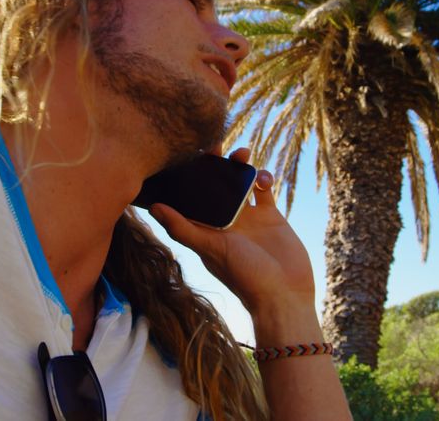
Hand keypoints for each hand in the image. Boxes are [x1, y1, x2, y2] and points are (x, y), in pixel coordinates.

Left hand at [149, 148, 315, 316]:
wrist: (284, 295)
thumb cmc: (244, 277)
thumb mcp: (212, 249)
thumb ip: (184, 229)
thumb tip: (153, 207)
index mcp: (207, 227)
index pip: (192, 195)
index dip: (189, 175)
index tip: (188, 152)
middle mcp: (225, 220)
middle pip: (215, 184)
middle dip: (216, 163)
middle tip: (216, 144)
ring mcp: (248, 216)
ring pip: (240, 182)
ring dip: (240, 165)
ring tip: (242, 154)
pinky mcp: (271, 216)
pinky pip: (264, 189)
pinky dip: (263, 177)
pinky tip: (263, 178)